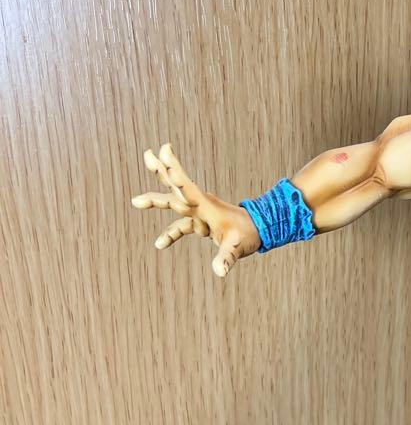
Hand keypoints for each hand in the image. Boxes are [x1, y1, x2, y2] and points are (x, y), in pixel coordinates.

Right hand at [131, 143, 260, 276]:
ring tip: (135, 201)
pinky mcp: (200, 222)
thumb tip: (219, 272)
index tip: (165, 152)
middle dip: (162, 171)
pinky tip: (159, 244)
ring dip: (156, 201)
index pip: (186, 186)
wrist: (260, 230)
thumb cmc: (249, 235)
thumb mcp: (238, 247)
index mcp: (206, 205)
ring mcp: (199, 213)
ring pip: (174, 203)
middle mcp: (200, 205)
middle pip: (176, 187)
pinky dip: (170, 234)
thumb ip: (227, 257)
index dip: (174, 171)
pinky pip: (180, 226)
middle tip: (148, 153)